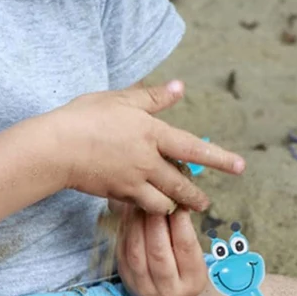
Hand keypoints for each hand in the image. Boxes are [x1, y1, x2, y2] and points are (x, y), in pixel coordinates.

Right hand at [50, 80, 244, 214]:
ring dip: (174, 205)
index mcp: (153, 133)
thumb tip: (180, 87)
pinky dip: (149, 208)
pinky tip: (146, 206)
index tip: (240, 167)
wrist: (56, 147)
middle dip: (196, 196)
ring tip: (178, 207)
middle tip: (205, 203)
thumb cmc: (85, 117)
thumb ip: (153, 97)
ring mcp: (133, 181)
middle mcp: (148, 160)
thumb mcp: (121, 100)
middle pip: (182, 184)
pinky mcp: (118, 195)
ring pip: (165, 201)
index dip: (219, 158)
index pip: (194, 148)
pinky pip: (141, 207)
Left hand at [115, 203, 207, 295]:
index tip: (177, 202)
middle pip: (159, 252)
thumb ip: (184, 231)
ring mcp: (144, 288)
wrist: (163, 288)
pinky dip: (126, 230)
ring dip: (137, 223)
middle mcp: (169, 291)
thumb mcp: (192, 253)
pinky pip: (123, 252)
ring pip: (137, 253)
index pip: (186, 248)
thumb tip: (176, 200)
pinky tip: (129, 214)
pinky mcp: (126, 280)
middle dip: (156, 221)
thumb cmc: (182, 264)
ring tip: (141, 203)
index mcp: (193, 282)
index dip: (180, 222)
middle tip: (154, 199)